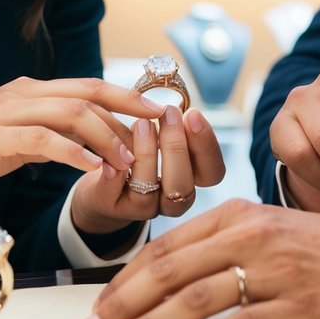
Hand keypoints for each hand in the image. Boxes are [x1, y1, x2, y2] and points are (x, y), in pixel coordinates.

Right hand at [0, 77, 168, 215]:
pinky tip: (93, 170)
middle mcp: (23, 93)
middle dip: (129, 107)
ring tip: (130, 160)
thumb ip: (49, 137)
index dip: (127, 96)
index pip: (89, 86)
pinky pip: (43, 140)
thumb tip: (85, 145)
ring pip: (71, 113)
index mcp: (31, 91)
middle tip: (160, 126)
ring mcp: (7, 112)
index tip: (159, 112)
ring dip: (106, 136)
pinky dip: (73, 154)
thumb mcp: (16, 142)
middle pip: (88, 92)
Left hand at [70, 104, 225, 234]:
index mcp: (191, 179)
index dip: (207, 146)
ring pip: (148, 193)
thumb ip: (177, 127)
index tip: (193, 114)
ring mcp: (144, 207)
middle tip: (167, 113)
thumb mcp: (163, 135)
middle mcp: (172, 199)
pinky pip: (115, 193)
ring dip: (146, 156)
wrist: (106, 178)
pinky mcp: (114, 206)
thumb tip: (182, 111)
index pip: (213, 173)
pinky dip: (114, 173)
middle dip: (176, 147)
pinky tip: (113, 153)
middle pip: (183, 185)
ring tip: (141, 124)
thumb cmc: (141, 149)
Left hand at [79, 198, 319, 318]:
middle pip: (172, 272)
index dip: (127, 277)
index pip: (168, 247)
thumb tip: (169, 276)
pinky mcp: (294, 306)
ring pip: (196, 299)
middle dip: (125, 303)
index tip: (99, 303)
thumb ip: (222, 244)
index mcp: (238, 215)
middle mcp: (251, 237)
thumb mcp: (269, 228)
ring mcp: (273, 272)